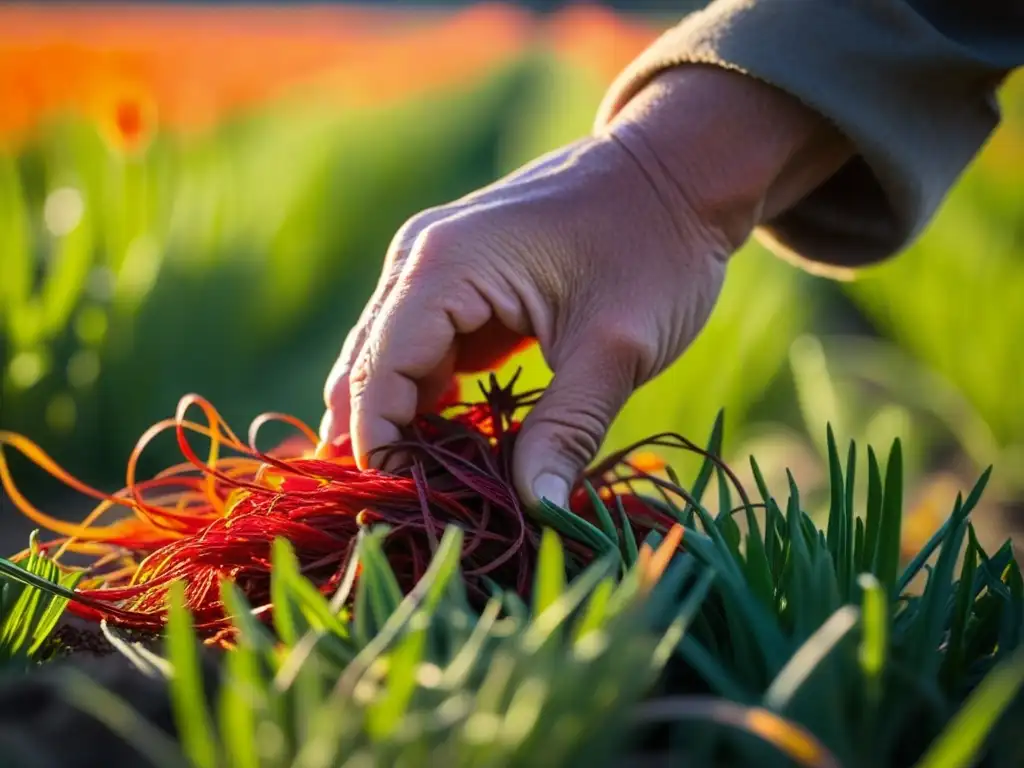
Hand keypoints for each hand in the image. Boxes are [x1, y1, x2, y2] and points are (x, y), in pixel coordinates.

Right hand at [320, 65, 849, 508]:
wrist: (679, 171)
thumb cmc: (655, 250)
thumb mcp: (616, 349)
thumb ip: (568, 432)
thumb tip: (538, 512)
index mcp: (444, 266)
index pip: (378, 372)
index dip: (381, 445)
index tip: (406, 503)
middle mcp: (420, 258)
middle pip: (368, 365)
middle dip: (380, 436)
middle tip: (404, 506)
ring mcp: (434, 262)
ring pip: (387, 357)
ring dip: (400, 418)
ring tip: (421, 485)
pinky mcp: (460, 277)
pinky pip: (421, 345)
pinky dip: (427, 394)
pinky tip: (446, 441)